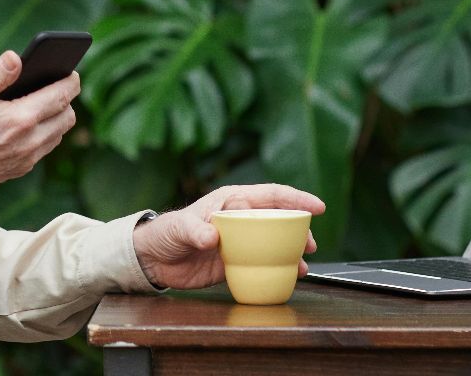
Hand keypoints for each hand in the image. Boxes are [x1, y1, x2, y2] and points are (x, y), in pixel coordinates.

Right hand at [0, 51, 77, 197]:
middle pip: (67, 116)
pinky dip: (45, 133)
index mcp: (19, 119)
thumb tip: (16, 57)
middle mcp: (29, 141)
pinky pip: (45, 148)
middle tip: (54, 84)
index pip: (61, 96)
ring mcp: (27, 158)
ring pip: (59, 134)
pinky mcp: (21, 169)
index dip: (70, 80)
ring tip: (41, 102)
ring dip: (56, 117)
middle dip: (65, 98)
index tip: (70, 71)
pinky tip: (28, 123)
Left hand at [132, 184, 325, 290]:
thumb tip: (213, 237)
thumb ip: (194, 230)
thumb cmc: (165, 233)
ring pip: (275, 242)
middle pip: (279, 219)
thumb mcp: (178, 228)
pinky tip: (290, 276)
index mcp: (231, 201)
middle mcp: (240, 219)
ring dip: (292, 250)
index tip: (316, 206)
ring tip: (304, 262)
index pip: (270, 195)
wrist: (154, 259)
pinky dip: (279, 269)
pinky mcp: (236, 262)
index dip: (295, 199)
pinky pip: (264, 264)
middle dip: (299, 228)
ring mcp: (240, 241)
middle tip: (310, 243)